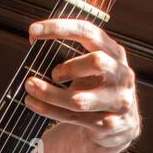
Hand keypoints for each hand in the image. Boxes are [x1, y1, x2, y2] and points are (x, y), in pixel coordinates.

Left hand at [24, 19, 140, 149]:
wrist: (122, 124)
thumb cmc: (97, 88)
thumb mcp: (93, 68)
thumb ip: (73, 56)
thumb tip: (36, 47)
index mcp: (114, 52)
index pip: (88, 32)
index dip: (60, 28)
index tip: (32, 31)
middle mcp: (122, 74)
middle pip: (96, 62)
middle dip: (68, 66)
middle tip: (51, 73)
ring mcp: (119, 101)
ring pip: (79, 100)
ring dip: (50, 94)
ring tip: (30, 87)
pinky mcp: (109, 125)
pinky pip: (74, 118)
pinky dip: (50, 110)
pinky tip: (34, 104)